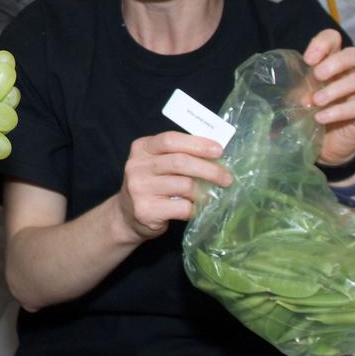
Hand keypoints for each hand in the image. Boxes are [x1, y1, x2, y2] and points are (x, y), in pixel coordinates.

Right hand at [116, 131, 231, 242]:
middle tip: (226, 178)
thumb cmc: (151, 185)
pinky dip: (195, 209)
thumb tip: (215, 154)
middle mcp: (137, 166)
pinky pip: (182, 207)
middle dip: (209, 169)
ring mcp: (139, 188)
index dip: (197, 144)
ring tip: (210, 195)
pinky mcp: (146, 210)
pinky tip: (195, 209)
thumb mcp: (157, 163)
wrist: (127, 215)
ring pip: (185, 185)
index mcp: (141, 148)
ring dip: (204, 192)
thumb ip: (178, 155)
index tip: (219, 151)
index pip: (170, 140)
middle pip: (180, 162)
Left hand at [302, 29, 354, 165]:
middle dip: (336, 62)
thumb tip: (287, 83)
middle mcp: (349, 74)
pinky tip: (321, 118)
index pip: (334, 40)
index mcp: (331, 64)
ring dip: (335, 89)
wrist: (324, 146)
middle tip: (317, 75)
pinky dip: (338, 111)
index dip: (324, 43)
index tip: (308, 59)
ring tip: (316, 101)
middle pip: (354, 55)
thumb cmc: (310, 114)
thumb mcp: (298, 97)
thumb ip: (295, 86)